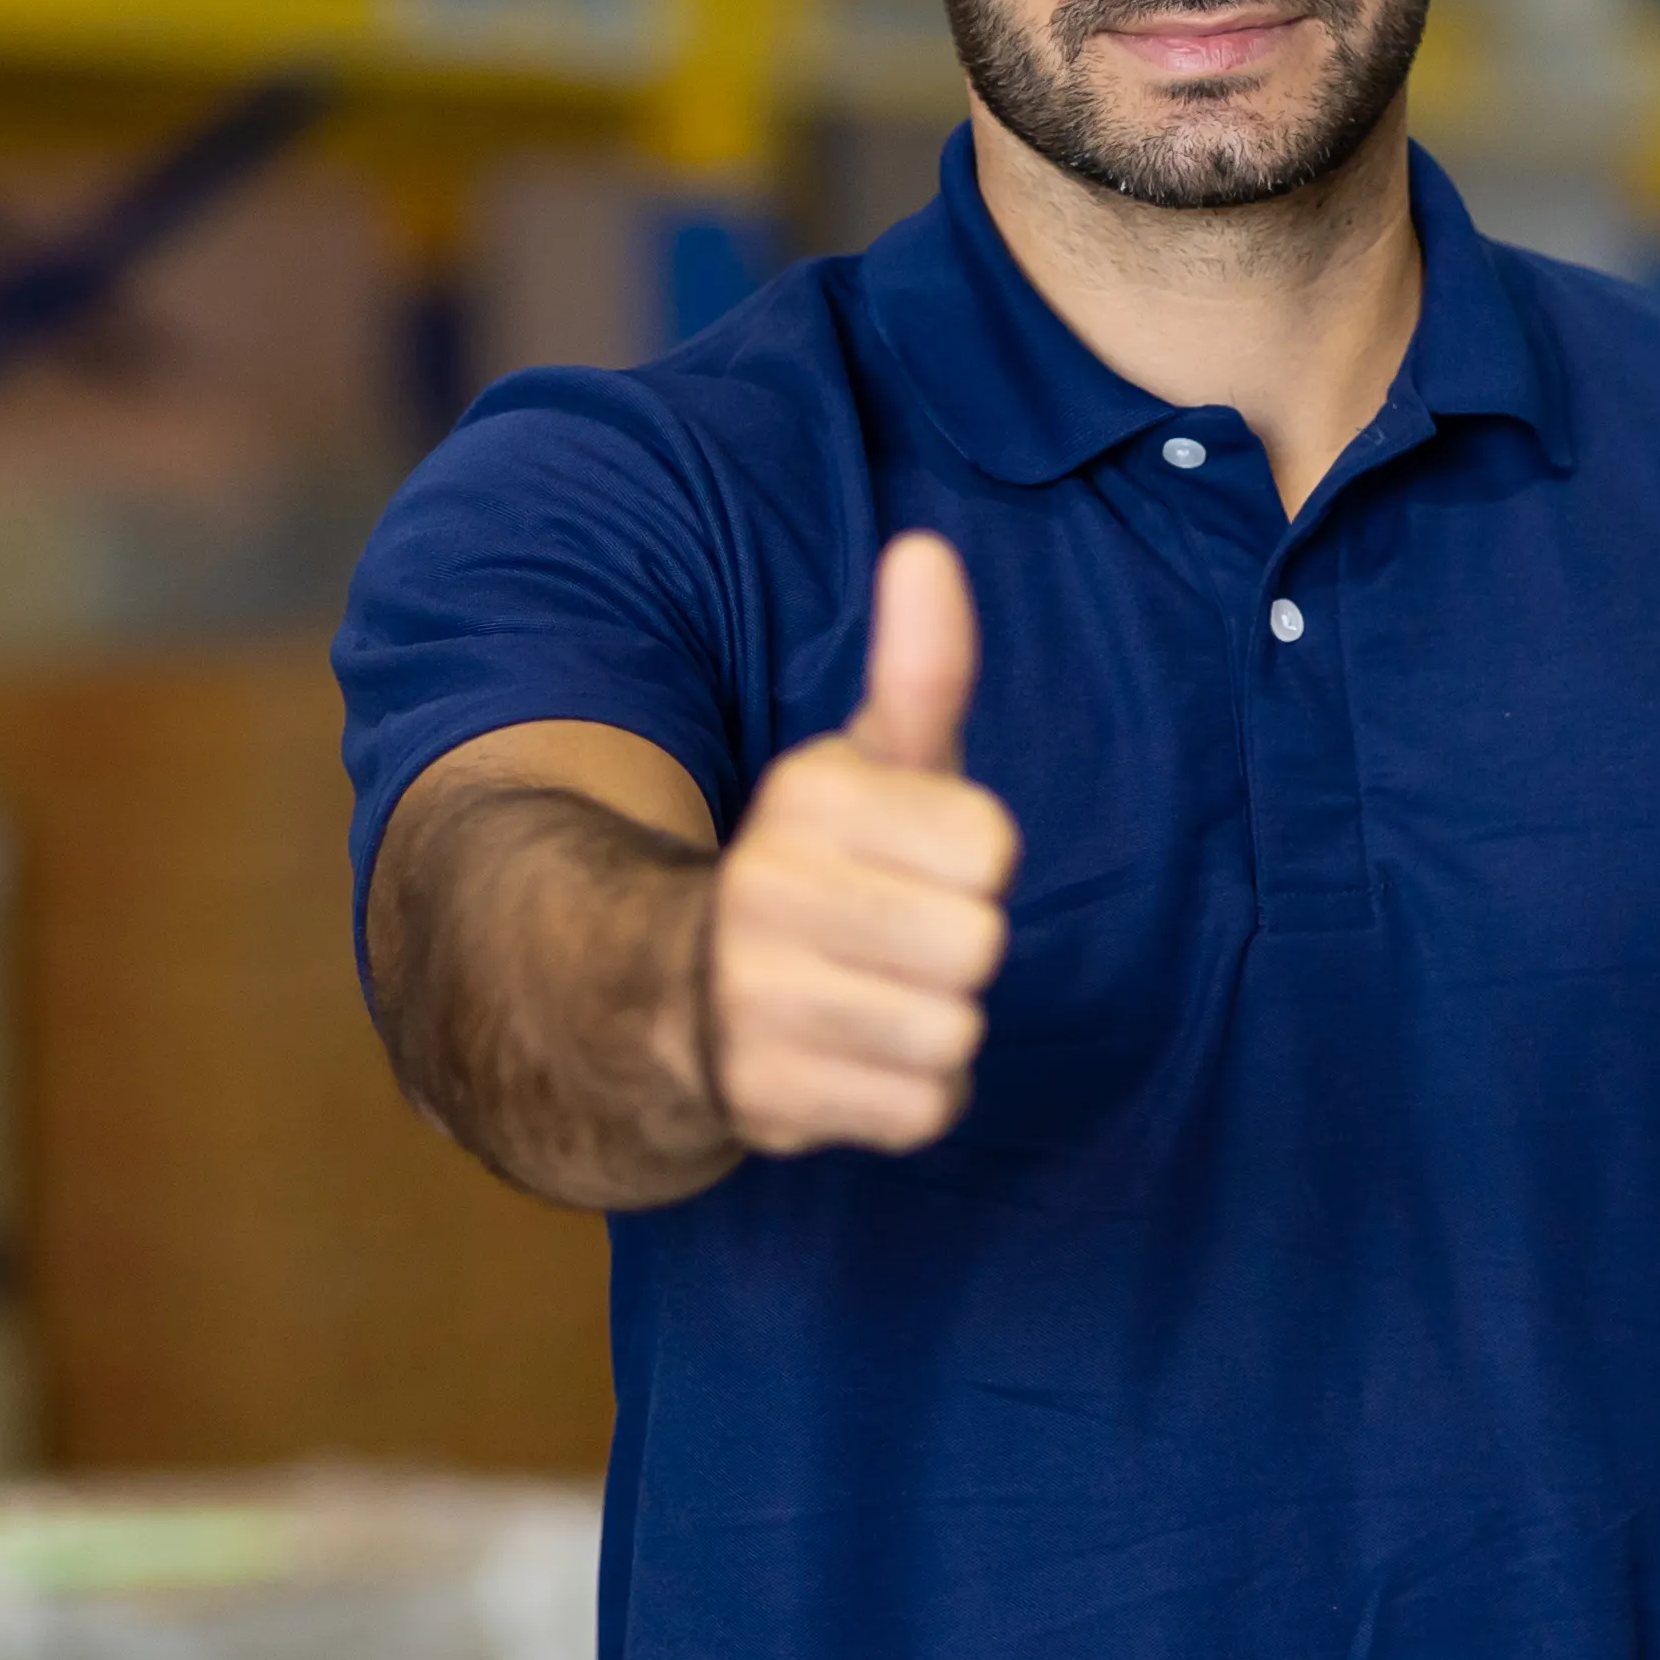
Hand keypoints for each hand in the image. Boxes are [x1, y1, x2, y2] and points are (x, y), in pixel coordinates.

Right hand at [703, 534, 1020, 1154]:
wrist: (668, 994)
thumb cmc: (821, 867)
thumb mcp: (870, 764)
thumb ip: (919, 669)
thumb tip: (926, 548)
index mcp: (806, 797)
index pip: (991, 848)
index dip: (973, 864)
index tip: (915, 862)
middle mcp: (765, 891)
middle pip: (978, 946)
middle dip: (956, 955)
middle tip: (893, 943)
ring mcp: (756, 1000)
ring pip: (953, 1035)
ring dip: (934, 1031)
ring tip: (871, 1001)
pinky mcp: (764, 1098)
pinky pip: (921, 1111)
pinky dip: (907, 1098)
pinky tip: (854, 1059)